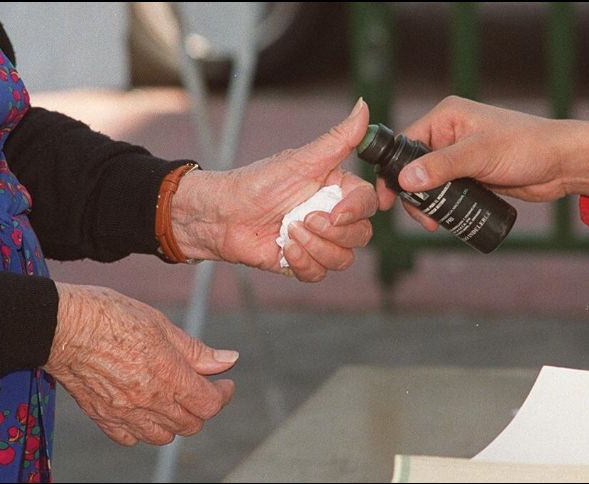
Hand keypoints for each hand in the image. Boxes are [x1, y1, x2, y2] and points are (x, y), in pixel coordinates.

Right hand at [44, 283, 236, 445]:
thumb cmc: (110, 316)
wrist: (60, 325)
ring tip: (174, 398)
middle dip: (202, 407)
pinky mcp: (102, 417)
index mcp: (168, 376)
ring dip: (175, 421)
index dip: (223, 394)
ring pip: (163, 436)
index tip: (225, 383)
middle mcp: (149, 401)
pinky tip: (143, 408)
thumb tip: (228, 360)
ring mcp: (124, 413)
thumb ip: (196, 350)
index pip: (209, 404)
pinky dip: (143, 429)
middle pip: (190, 424)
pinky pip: (130, 438)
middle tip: (201, 387)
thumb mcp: (161, 324)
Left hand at [171, 99, 376, 281]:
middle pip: (361, 236)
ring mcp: (319, 241)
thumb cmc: (257, 183)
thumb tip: (363, 105)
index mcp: (337, 190)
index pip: (368, 204)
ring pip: (343, 258)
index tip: (336, 212)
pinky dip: (302, 263)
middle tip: (302, 218)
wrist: (221, 216)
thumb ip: (338, 139)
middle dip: (331, 232)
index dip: (356, 211)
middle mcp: (333, 217)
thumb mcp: (300, 161)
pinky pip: (320, 274)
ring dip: (314, 247)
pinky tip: (283, 248)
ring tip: (288, 231)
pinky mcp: (303, 263)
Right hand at [376, 96, 588, 230]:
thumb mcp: (480, 155)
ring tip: (434, 223)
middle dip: (412, 193)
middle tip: (421, 217)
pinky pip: (446, 190)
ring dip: (427, 203)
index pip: (406, 142)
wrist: (562, 164)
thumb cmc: (527, 147)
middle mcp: (449, 133)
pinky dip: (441, 204)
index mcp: (446, 117)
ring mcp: (459, 154)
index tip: (387, 197)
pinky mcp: (471, 173)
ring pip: (428, 182)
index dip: (393, 170)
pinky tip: (444, 219)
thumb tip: (405, 180)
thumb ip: (442, 166)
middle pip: (413, 166)